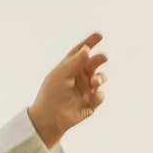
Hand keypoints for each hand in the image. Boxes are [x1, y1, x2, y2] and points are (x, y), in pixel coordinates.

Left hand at [27, 33, 107, 150]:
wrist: (50, 117)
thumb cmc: (51, 94)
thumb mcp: (61, 74)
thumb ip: (75, 61)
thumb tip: (87, 48)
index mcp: (69, 68)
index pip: (81, 52)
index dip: (90, 43)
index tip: (99, 35)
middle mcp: (79, 77)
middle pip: (94, 63)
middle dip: (99, 59)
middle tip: (102, 59)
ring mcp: (86, 90)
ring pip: (101, 78)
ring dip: (101, 78)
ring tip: (94, 82)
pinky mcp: (91, 103)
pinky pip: (100, 96)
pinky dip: (96, 96)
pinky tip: (87, 99)